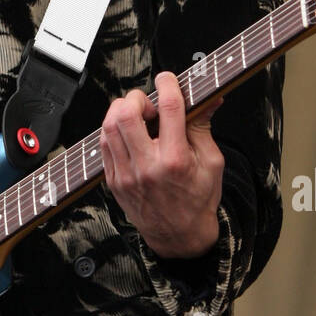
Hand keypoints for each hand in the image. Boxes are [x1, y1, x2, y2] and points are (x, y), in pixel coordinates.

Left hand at [100, 72, 223, 258]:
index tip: (168, 78)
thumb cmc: (198, 200)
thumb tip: (210, 98)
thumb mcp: (211, 162)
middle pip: (126, 115)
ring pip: (108, 127)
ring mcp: (126, 175)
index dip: (168, 84)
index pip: (168, 109)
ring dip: (121, 112)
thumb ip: (203, 127)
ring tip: (138, 117)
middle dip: (136, 98)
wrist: (179, 237)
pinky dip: (113, 130)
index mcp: (175, 160)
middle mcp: (147, 166)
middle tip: (148, 104)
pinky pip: (104, 145)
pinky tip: (129, 132)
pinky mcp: (113, 180)